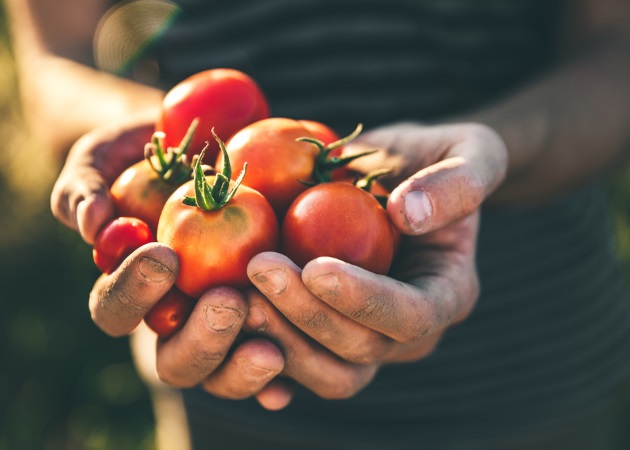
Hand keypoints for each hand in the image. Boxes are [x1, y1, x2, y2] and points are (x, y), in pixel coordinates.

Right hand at [51, 120, 291, 409]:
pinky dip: (280, 377)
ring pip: (223, 373)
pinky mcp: (270, 322)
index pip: (116, 310)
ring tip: (270, 348)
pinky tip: (292, 371)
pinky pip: (276, 359)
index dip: (134, 292)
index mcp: (132, 289)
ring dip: (241, 367)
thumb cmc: (150, 154)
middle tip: (227, 304)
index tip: (165, 256)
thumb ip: (84, 186)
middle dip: (199, 340)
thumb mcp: (108, 157)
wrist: (213, 141)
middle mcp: (176, 318)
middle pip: (174, 360)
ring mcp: (223, 325)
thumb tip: (89, 226)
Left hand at [242, 122, 506, 398]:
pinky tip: (227, 327)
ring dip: (277, 338)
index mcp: (448, 294)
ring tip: (233, 292)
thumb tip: (409, 214)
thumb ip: (459, 180)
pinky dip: (259, 353)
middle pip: (360, 351)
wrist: (395, 176)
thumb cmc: (433, 159)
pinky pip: (294, 364)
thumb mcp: (470, 149)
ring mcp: (366, 339)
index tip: (315, 267)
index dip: (364, 301)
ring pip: (325, 370)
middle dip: (306, 316)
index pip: (411, 317)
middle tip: (258, 268)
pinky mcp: (327, 335)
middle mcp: (408, 332)